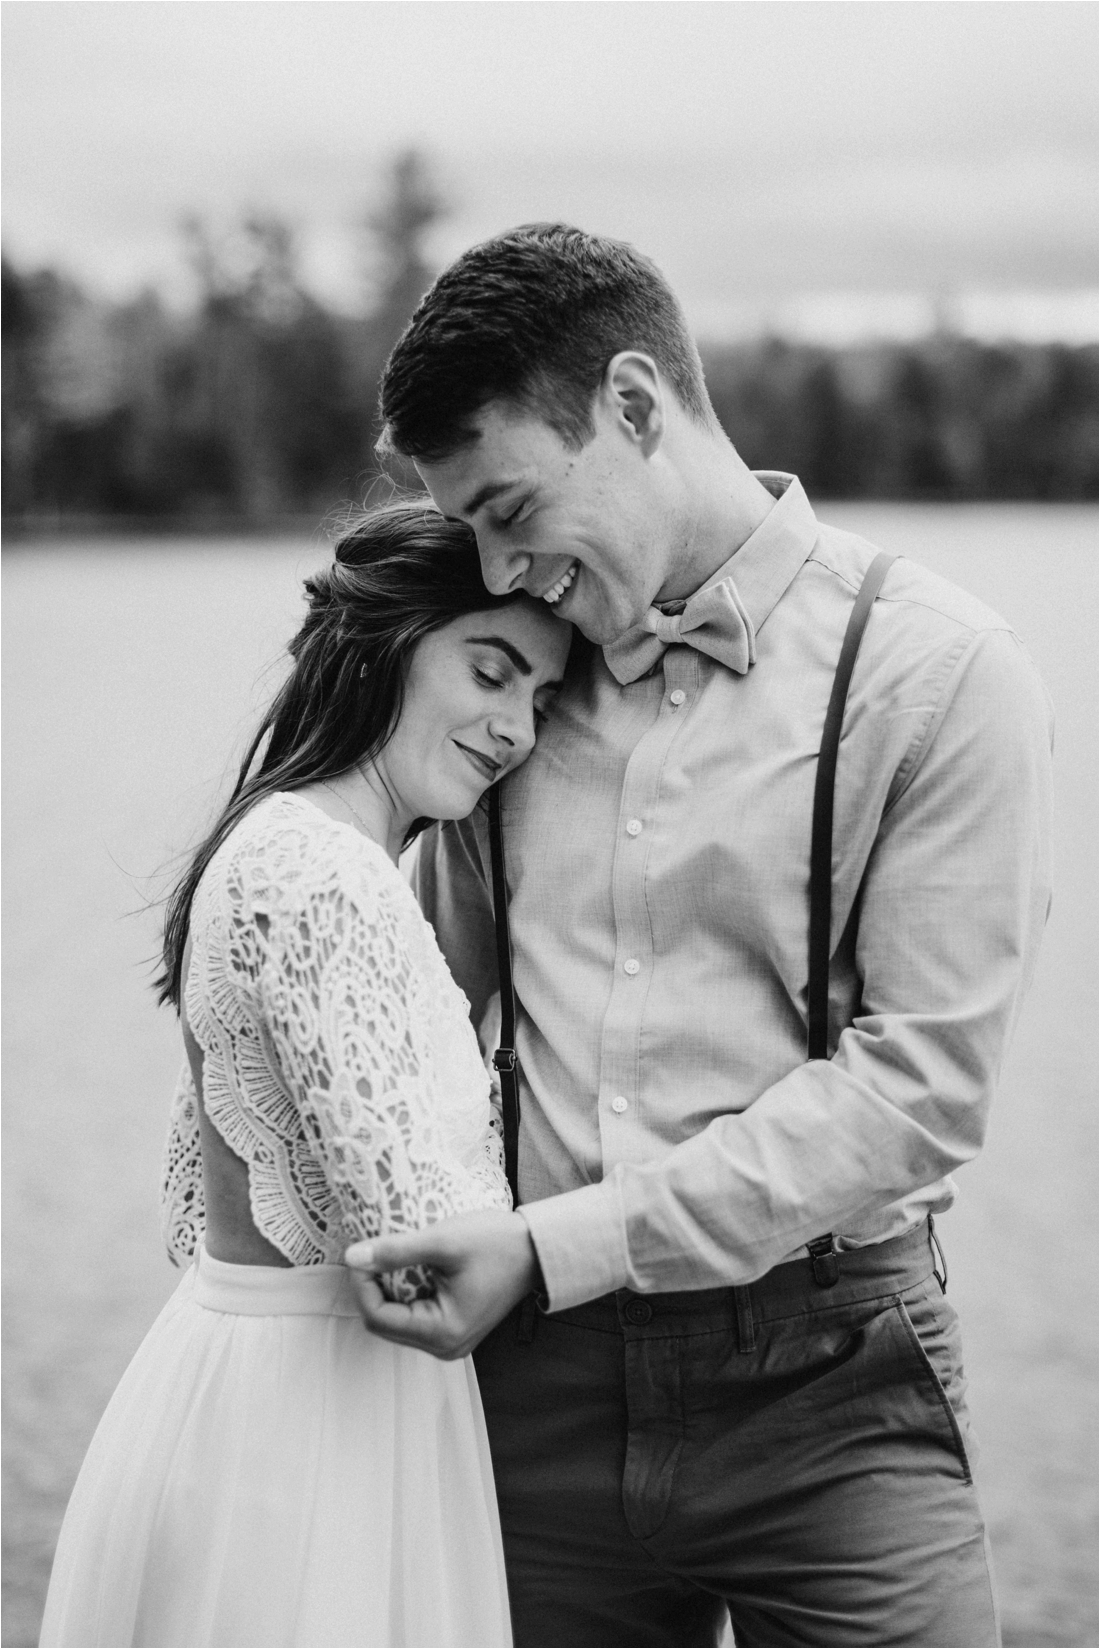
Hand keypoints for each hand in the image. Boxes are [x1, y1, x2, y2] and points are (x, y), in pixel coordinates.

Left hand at [345, 1210, 538, 1359]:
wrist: (538, 1249)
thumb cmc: (498, 1244)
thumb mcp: (443, 1242)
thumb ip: (396, 1251)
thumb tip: (352, 1257)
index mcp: (442, 1333)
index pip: (378, 1317)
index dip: (361, 1284)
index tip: (361, 1252)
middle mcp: (444, 1347)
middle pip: (384, 1323)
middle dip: (371, 1287)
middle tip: (371, 1251)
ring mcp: (450, 1340)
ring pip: (397, 1320)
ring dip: (386, 1289)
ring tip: (389, 1256)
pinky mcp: (453, 1328)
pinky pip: (414, 1316)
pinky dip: (404, 1292)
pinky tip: (407, 1266)